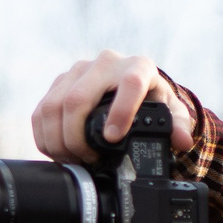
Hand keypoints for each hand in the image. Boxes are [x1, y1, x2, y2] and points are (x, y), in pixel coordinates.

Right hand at [31, 52, 194, 162]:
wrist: (129, 84)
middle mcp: (106, 63)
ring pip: (54, 105)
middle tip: (87, 159)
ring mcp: (78, 71)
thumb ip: (179, 126)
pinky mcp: (59, 82)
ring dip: (58, 139)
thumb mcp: (169, 111)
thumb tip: (181, 141)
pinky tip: (56, 151)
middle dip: (76, 137)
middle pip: (78, 98)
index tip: (112, 139)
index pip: (129, 84)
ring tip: (72, 159)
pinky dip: (44, 136)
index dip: (120, 112)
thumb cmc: (151, 99)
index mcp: (138, 67)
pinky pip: (41, 110)